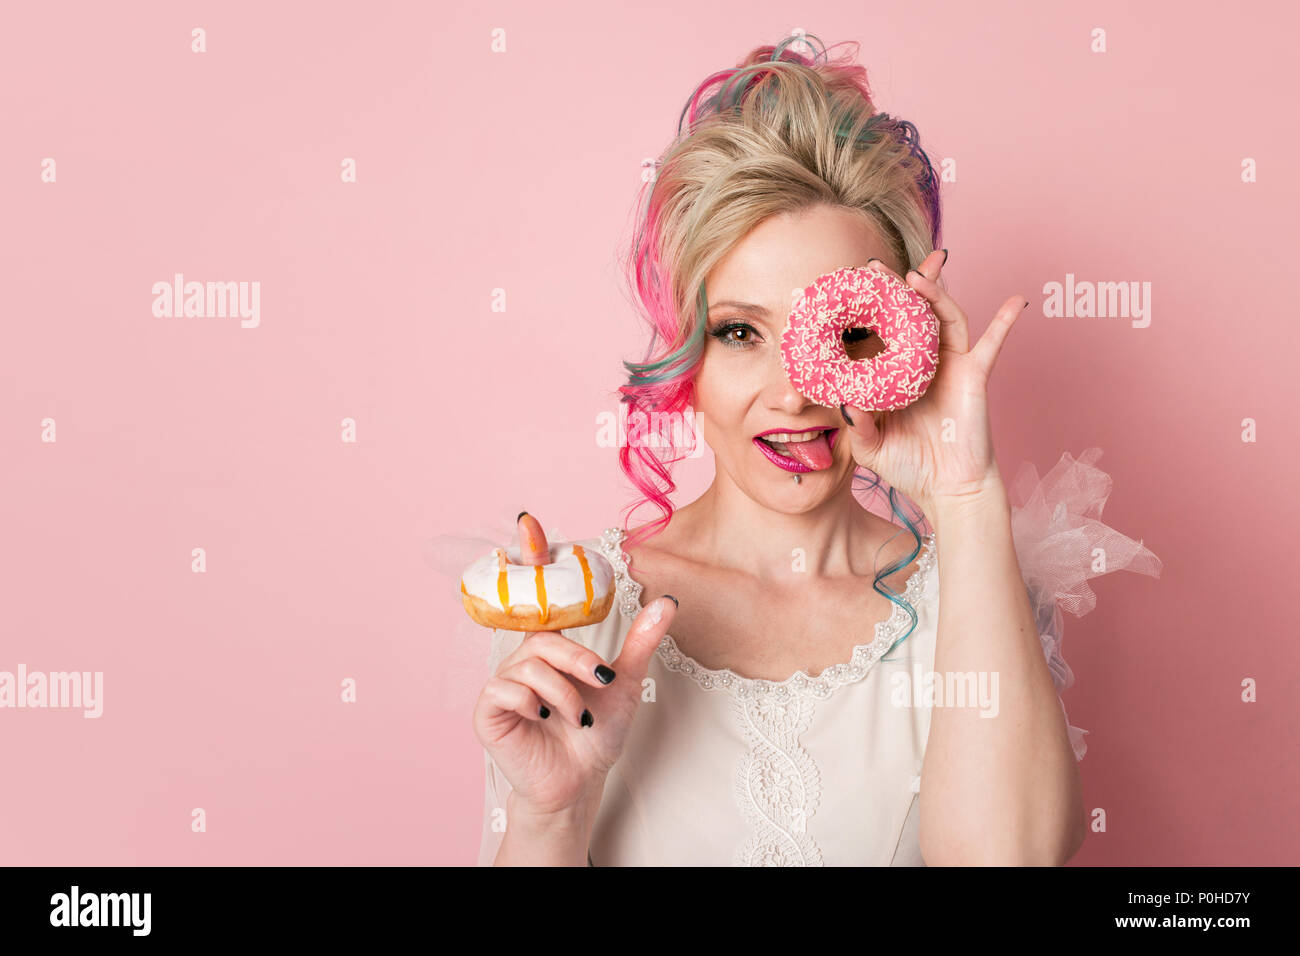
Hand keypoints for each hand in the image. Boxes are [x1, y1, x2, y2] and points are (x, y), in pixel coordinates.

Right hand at [471, 513, 677, 817]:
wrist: (579, 782)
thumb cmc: (597, 734)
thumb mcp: (626, 682)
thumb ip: (641, 641)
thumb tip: (669, 600)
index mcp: (551, 646)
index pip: (538, 596)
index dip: (530, 555)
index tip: (528, 520)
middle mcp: (522, 658)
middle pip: (545, 638)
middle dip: (579, 661)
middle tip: (602, 684)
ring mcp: (502, 683)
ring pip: (532, 666)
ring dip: (566, 693)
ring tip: (581, 718)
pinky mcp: (488, 710)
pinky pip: (508, 689)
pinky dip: (535, 704)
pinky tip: (545, 720)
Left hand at [839, 250, 1023, 519]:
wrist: (948, 489)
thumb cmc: (910, 467)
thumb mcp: (871, 448)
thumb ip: (858, 427)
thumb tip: (846, 403)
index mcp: (895, 375)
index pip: (879, 335)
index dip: (866, 313)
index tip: (846, 290)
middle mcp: (923, 364)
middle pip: (912, 316)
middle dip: (896, 289)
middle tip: (874, 267)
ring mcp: (950, 366)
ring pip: (944, 319)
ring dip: (934, 294)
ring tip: (916, 275)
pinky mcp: (975, 375)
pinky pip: (992, 343)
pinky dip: (1005, 321)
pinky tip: (1017, 300)